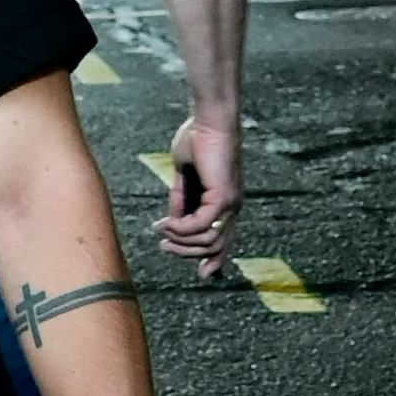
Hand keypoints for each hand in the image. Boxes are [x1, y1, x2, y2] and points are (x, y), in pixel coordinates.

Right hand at [164, 108, 240, 275]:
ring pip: (207, 241)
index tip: (204, 275)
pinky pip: (201, 225)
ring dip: (181, 240)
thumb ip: (181, 199)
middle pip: (215, 247)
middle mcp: (233, 207)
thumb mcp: (185, 176)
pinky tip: (166, 223)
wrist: (207, 119)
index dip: (216, 260)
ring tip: (162, 232)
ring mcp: (231, 204)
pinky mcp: (223, 198)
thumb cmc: (198, 139)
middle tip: (163, 245)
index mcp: (227, 203)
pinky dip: (181, 228)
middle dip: (187, 252)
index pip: (226, 240)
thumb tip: (173, 222)